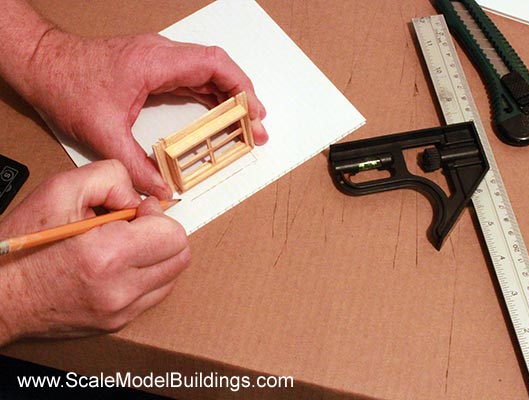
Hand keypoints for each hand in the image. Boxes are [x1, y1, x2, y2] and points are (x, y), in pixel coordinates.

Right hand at [0, 160, 189, 344]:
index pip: (173, 235)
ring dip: (157, 256)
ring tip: (124, 246)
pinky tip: (120, 265)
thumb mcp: (61, 190)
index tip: (135, 211)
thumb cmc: (24, 245)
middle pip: (180, 256)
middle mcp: (119, 290)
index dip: (157, 216)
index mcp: (107, 255)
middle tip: (133, 227)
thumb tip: (143, 198)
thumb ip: (111, 178)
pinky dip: (146, 275)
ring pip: (172, 276)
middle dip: (162, 234)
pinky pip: (154, 294)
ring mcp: (121, 311)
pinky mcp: (118, 323)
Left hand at [20, 29, 267, 197]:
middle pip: (217, 67)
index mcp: (155, 63)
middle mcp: (161, 56)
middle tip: (257, 126)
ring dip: (229, 96)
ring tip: (245, 124)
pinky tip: (217, 114)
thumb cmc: (66, 86)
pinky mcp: (153, 69)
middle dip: (242, 96)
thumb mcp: (101, 132)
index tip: (255, 112)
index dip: (241, 88)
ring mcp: (158, 60)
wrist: (43, 65)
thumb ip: (135, 165)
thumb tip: (162, 190)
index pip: (213, 65)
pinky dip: (210, 95)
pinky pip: (192, 78)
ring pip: (207, 72)